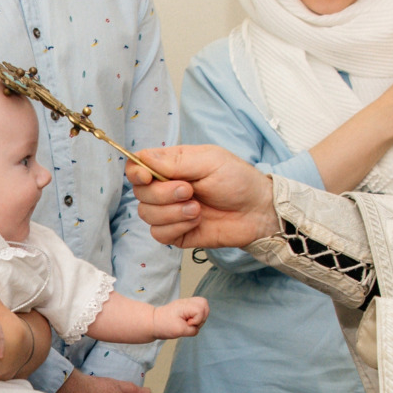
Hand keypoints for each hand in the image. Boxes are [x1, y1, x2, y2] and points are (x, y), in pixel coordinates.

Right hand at [126, 145, 278, 249]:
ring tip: (198, 208)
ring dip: (173, 213)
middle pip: (139, 193)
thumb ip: (174, 161)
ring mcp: (170, 212)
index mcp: (170, 166)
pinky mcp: (176, 233)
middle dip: (163, 194)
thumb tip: (143, 158)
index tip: (146, 176)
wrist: (257, 211)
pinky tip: (196, 221)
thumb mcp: (209, 161)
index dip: (135, 172)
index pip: (137, 167)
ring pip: (146, 215)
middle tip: (190, 191)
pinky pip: (159, 234)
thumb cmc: (238, 180)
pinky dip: (176, 228)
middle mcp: (166, 188)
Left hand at [151, 296, 208, 338]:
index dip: (197, 320)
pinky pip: (198, 311)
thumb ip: (193, 329)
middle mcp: (187, 303)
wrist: (153, 323)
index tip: (187, 323)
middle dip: (202, 317)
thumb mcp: (180, 331)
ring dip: (199, 318)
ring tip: (188, 323)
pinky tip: (188, 321)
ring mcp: (187, 304)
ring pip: (203, 307)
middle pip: (204, 304)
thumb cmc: (164, 326)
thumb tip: (197, 327)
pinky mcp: (187, 309)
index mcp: (184, 306)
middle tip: (190, 323)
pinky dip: (196, 318)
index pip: (200, 309)